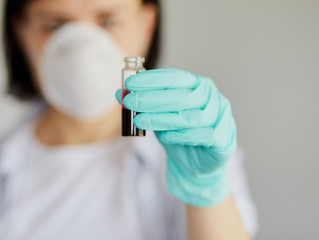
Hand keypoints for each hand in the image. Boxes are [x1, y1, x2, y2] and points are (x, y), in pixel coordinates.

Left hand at [115, 68, 236, 206]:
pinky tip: (165, 137)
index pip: (175, 78)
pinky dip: (181, 136)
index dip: (151, 80)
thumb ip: (143, 104)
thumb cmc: (178, 134)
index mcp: (198, 86)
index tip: (130, 84)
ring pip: (189, 117)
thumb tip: (118, 93)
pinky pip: (202, 136)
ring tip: (140, 121)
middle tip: (130, 102)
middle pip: (181, 97)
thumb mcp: (158, 116)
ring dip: (161, 119)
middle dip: (151, 99)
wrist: (196, 163)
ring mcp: (221, 117)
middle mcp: (212, 98)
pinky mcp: (224, 140)